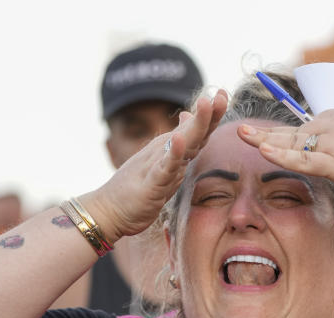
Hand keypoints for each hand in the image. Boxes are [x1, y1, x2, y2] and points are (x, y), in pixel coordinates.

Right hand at [84, 89, 228, 239]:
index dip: (213, 113)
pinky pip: (165, 167)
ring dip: (196, 125)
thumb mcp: (163, 163)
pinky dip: (174, 153)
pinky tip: (179, 139)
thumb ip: (179, 144)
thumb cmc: (137, 188)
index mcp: (172, 149)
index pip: (198, 130)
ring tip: (206, 104)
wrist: (110, 210)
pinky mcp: (152, 183)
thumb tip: (188, 117)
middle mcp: (165, 152)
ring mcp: (158, 165)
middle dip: (209, 113)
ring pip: (183, 144)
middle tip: (222, 93)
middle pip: (194, 131)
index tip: (224, 92)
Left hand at [236, 107, 333, 203]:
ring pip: (295, 142)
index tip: (269, 136)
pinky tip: (264, 150)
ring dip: (266, 140)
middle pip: (296, 130)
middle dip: (268, 132)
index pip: (311, 124)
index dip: (288, 133)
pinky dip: (283, 156)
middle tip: (242, 131)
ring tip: (242, 136)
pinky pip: (306, 160)